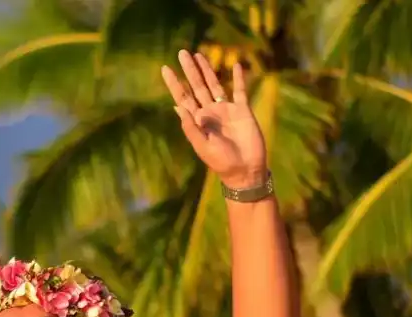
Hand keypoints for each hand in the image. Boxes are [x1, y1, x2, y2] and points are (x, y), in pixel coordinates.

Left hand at [162, 50, 266, 188]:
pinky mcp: (243, 110)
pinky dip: (238, 78)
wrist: (245, 169)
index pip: (183, 98)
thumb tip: (177, 107)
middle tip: (181, 52)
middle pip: (197, 86)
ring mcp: (226, 110)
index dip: (174, 84)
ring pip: (214, 85)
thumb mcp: (202, 146)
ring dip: (207, 70)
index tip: (165, 68)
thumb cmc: (221, 162)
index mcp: (197, 121)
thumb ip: (191, 128)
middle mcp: (210, 112)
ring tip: (199, 55)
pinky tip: (235, 65)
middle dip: (189, 70)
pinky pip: (240, 90)